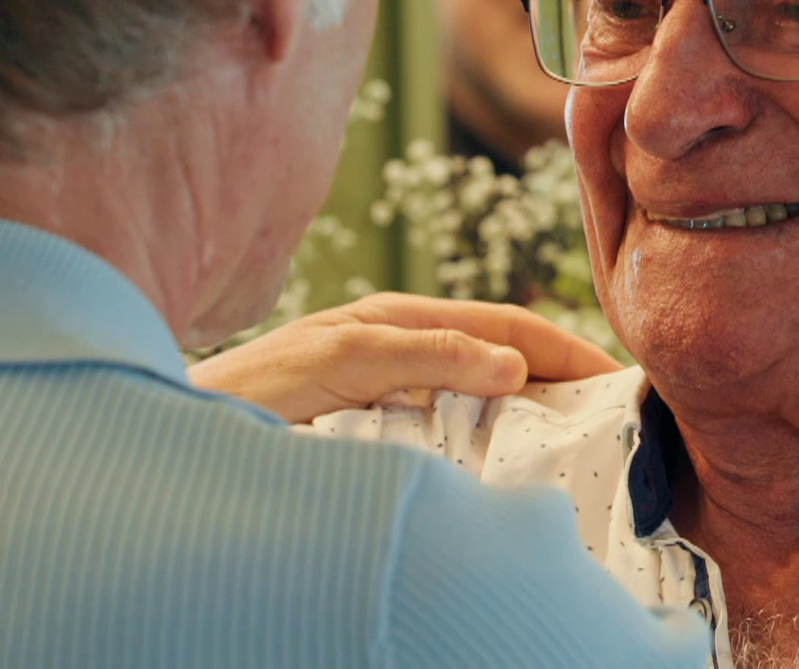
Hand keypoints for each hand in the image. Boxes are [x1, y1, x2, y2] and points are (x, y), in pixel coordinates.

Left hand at [187, 294, 622, 423]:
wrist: (178, 443)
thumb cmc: (253, 389)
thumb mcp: (345, 356)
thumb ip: (426, 354)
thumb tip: (515, 366)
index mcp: (404, 319)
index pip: (509, 328)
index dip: (567, 350)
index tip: (621, 381)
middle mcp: (406, 352)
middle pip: (506, 362)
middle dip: (563, 385)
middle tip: (618, 423)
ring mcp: (395, 395)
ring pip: (485, 403)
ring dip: (533, 422)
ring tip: (580, 453)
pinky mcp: (380, 436)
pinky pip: (455, 439)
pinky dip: (492, 451)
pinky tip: (508, 478)